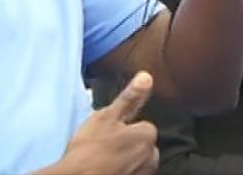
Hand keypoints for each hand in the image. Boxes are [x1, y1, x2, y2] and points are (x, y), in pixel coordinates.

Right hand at [38, 72, 158, 174]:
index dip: (126, 128)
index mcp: (147, 135)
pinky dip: (124, 172)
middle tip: (105, 147)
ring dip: (127, 160)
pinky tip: (107, 170)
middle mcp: (152, 157)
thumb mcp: (106, 117)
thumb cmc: (90, 149)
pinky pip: (133, 173)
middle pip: (142, 145)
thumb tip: (147, 76)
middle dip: (129, 145)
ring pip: (138, 161)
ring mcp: (144, 174)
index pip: (143, 126)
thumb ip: (129, 98)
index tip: (109, 133)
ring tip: (104, 161)